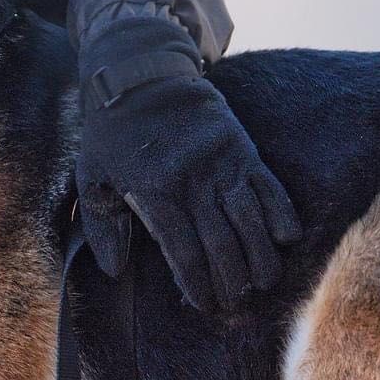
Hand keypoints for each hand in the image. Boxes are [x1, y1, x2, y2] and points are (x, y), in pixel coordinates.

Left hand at [77, 51, 300, 310]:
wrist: (141, 74)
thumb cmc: (112, 135)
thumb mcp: (91, 177)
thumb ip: (101, 226)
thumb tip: (114, 270)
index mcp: (154, 192)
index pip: (184, 252)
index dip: (198, 284)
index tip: (204, 305)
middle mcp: (192, 181)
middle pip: (221, 244)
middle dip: (232, 281)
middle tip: (236, 303)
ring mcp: (222, 164)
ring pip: (251, 220)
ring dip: (261, 256)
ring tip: (264, 282)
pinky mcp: (242, 148)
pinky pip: (269, 186)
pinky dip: (282, 213)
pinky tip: (287, 239)